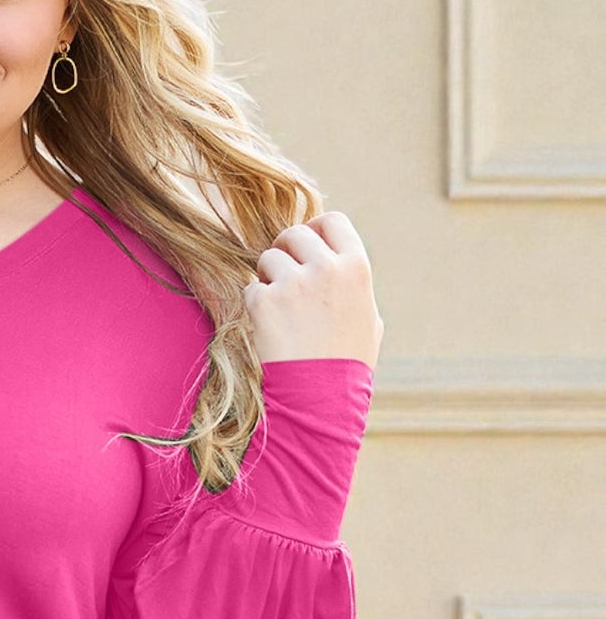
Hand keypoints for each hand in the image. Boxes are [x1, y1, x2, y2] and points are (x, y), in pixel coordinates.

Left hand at [243, 210, 383, 372]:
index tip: (304, 245)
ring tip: (279, 309)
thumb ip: (353, 287)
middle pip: (294, 233)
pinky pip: (250, 288)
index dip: (314, 229)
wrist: (321, 397)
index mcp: (356, 267)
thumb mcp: (369, 320)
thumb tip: (342, 269)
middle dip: (284, 250)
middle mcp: (326, 268)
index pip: (333, 221)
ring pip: (268, 258)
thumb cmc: (347, 364)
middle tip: (281, 275)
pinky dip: (254, 305)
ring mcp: (293, 283)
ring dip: (267, 278)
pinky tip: (269, 328)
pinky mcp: (264, 301)